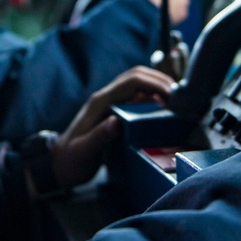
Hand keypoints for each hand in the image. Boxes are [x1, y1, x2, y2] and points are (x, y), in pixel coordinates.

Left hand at [50, 67, 174, 188]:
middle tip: (181, 97)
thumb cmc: (70, 160)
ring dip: (158, 88)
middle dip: (160, 81)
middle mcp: (106, 98)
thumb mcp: (83, 151)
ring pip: (138, 85)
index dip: (154, 83)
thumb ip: (98, 137)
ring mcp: (111, 104)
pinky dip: (153, 99)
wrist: (59, 164)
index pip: (132, 81)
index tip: (173, 96)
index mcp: (101, 102)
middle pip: (138, 76)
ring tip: (177, 103)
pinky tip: (164, 112)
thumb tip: (116, 122)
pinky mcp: (115, 112)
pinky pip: (137, 98)